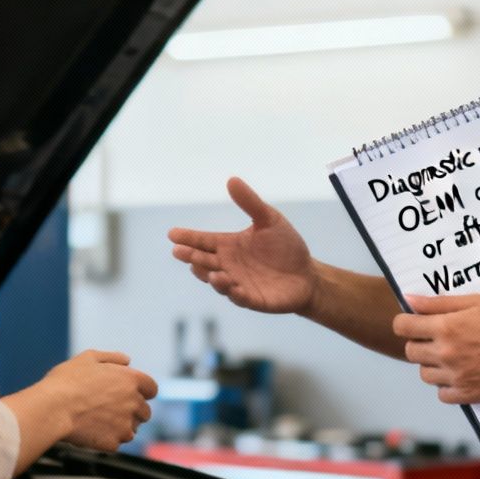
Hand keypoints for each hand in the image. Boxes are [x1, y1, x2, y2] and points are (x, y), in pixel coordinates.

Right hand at [44, 350, 157, 450]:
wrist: (52, 409)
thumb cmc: (66, 382)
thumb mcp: (88, 358)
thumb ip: (112, 358)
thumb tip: (126, 361)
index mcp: (131, 380)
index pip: (151, 388)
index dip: (141, 391)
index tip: (130, 393)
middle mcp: (133, 403)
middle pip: (144, 412)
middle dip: (131, 410)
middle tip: (109, 408)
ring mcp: (125, 425)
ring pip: (132, 429)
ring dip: (120, 426)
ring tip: (97, 420)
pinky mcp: (114, 443)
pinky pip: (115, 442)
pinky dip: (107, 438)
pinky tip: (91, 430)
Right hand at [168, 177, 317, 314]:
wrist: (307, 274)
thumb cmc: (285, 246)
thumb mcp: (269, 219)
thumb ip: (250, 203)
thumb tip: (231, 179)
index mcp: (228, 246)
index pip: (204, 241)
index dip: (188, 238)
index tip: (172, 233)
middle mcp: (229, 266)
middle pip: (205, 262)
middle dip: (192, 257)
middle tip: (179, 251)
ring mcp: (239, 284)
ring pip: (219, 283)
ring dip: (213, 278)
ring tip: (211, 272)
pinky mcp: (253, 300)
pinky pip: (241, 298)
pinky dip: (235, 294)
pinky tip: (232, 286)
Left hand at [391, 293, 479, 403]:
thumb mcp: (477, 302)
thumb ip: (439, 302)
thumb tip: (409, 300)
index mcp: (446, 327)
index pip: (402, 327)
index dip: (406, 323)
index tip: (415, 323)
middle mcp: (447, 354)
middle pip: (410, 351)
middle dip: (420, 343)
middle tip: (439, 339)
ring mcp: (457, 377)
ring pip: (424, 374)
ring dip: (433, 365)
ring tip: (453, 356)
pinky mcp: (469, 395)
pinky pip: (442, 394)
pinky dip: (447, 386)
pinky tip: (461, 374)